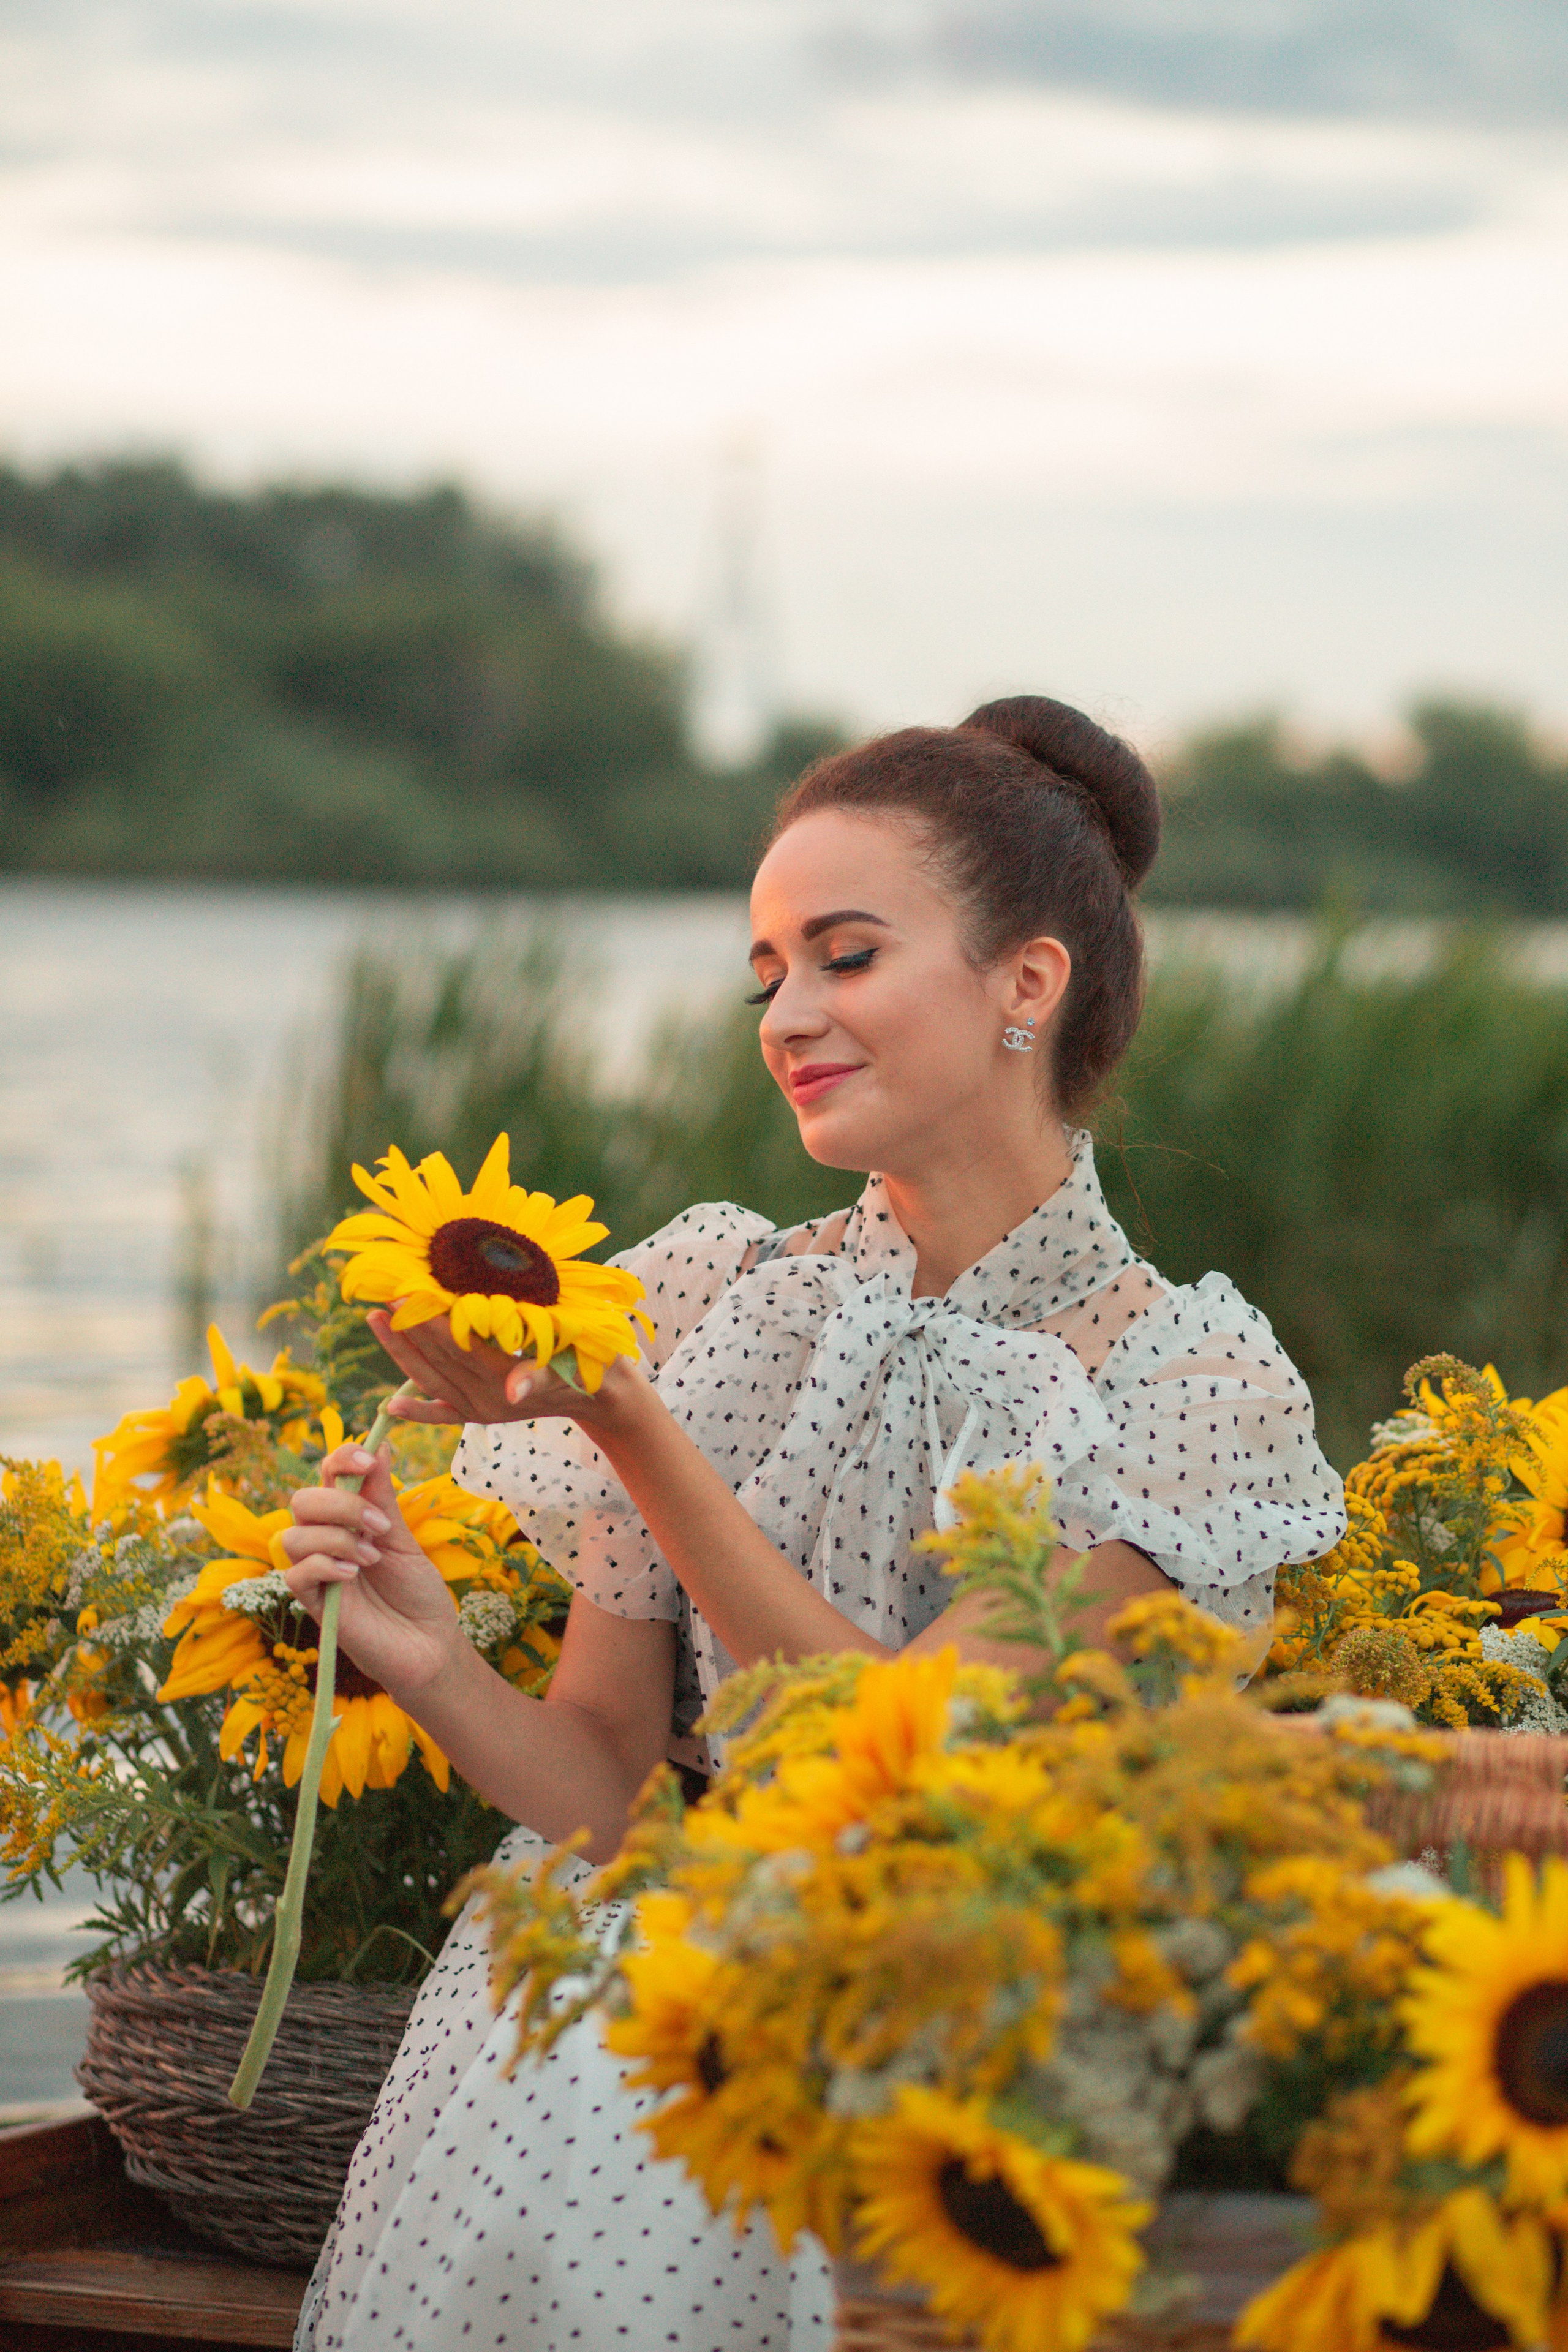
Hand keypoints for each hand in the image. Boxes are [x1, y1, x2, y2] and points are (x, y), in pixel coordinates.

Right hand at [280, 1442, 462, 1700]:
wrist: (429, 1643)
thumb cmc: (416, 1591)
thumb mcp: (404, 1538)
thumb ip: (383, 1498)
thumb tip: (379, 1444)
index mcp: (348, 1518)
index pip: (328, 1474)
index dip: (341, 1457)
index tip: (370, 1458)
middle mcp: (326, 1540)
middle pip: (303, 1500)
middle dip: (340, 1502)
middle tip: (379, 1524)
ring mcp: (316, 1572)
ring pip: (292, 1535)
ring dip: (336, 1538)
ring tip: (372, 1558)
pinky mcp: (312, 1604)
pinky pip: (295, 1574)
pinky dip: (325, 1565)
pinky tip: (354, 1575)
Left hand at [366, 1307, 647, 1436]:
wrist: (600, 1394)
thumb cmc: (592, 1363)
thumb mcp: (574, 1364)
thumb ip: (541, 1376)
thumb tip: (513, 1387)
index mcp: (506, 1380)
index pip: (457, 1347)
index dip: (428, 1322)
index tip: (404, 1294)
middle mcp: (487, 1400)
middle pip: (437, 1362)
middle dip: (407, 1329)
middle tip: (382, 1295)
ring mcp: (481, 1410)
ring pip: (430, 1382)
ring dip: (400, 1354)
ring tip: (376, 1321)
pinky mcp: (481, 1415)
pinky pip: (442, 1414)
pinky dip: (417, 1412)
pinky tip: (391, 1406)